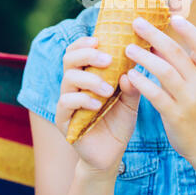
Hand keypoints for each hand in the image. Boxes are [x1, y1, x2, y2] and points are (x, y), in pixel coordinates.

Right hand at [55, 36, 141, 174]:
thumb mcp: (130, 101)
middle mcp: (74, 85)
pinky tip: (98, 105)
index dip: (85, 42)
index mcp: (87, 75)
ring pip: (68, 78)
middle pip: (69, 59)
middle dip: (87, 55)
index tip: (100, 39)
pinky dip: (83, 100)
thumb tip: (129, 72)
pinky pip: (66, 102)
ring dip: (90, 79)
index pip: (78, 51)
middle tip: (108, 59)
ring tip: (108, 89)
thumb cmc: (119, 122)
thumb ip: (131, 86)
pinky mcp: (63, 119)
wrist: (111, 154)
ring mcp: (67, 101)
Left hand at [124, 15, 195, 163]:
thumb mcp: (195, 85)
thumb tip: (157, 43)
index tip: (173, 17)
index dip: (189, 30)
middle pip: (176, 53)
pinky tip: (130, 75)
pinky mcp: (176, 115)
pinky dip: (142, 82)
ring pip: (165, 71)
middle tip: (136, 22)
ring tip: (128, 48)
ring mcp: (188, 100)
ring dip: (144, 57)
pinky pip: (156, 95)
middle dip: (155, 35)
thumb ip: (179, 66)